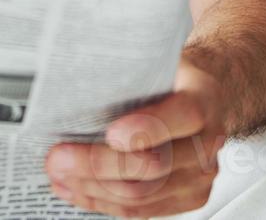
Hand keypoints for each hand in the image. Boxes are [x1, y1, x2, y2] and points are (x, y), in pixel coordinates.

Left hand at [44, 64, 227, 217]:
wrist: (204, 97)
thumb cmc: (171, 78)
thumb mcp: (157, 60)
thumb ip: (129, 71)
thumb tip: (74, 80)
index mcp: (203, 99)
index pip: (182, 116)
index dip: (145, 128)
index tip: (110, 133)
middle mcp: (207, 142)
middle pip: (152, 165)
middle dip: (97, 164)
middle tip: (58, 157)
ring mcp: (200, 176)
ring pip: (142, 194)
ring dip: (92, 188)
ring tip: (59, 175)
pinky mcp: (189, 198)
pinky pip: (142, 210)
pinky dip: (104, 202)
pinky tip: (77, 190)